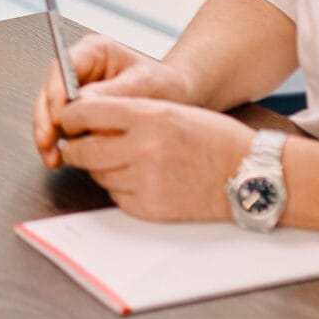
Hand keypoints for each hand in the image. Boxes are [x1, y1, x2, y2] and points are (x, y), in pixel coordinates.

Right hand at [32, 35, 196, 167]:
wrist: (176, 100)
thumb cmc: (165, 85)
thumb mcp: (145, 84)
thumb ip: (114, 93)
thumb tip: (82, 104)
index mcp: (94, 51)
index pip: (63, 67)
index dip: (55, 92)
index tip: (59, 116)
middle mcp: (79, 69)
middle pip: (49, 91)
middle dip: (45, 119)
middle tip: (47, 142)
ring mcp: (75, 91)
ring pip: (49, 111)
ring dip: (47, 135)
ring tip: (52, 158)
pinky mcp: (77, 113)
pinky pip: (59, 126)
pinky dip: (56, 143)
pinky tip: (58, 158)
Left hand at [52, 95, 254, 223]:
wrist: (251, 175)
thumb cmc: (216, 139)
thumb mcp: (173, 110)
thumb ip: (131, 112)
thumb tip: (89, 116)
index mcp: (149, 116)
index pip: (86, 112)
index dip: (70, 115)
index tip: (68, 118)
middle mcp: (143, 148)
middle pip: (83, 149)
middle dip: (74, 147)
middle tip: (75, 144)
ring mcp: (146, 181)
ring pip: (97, 175)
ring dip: (98, 168)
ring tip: (115, 159)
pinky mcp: (150, 208)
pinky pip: (116, 196)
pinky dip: (118, 187)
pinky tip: (135, 178)